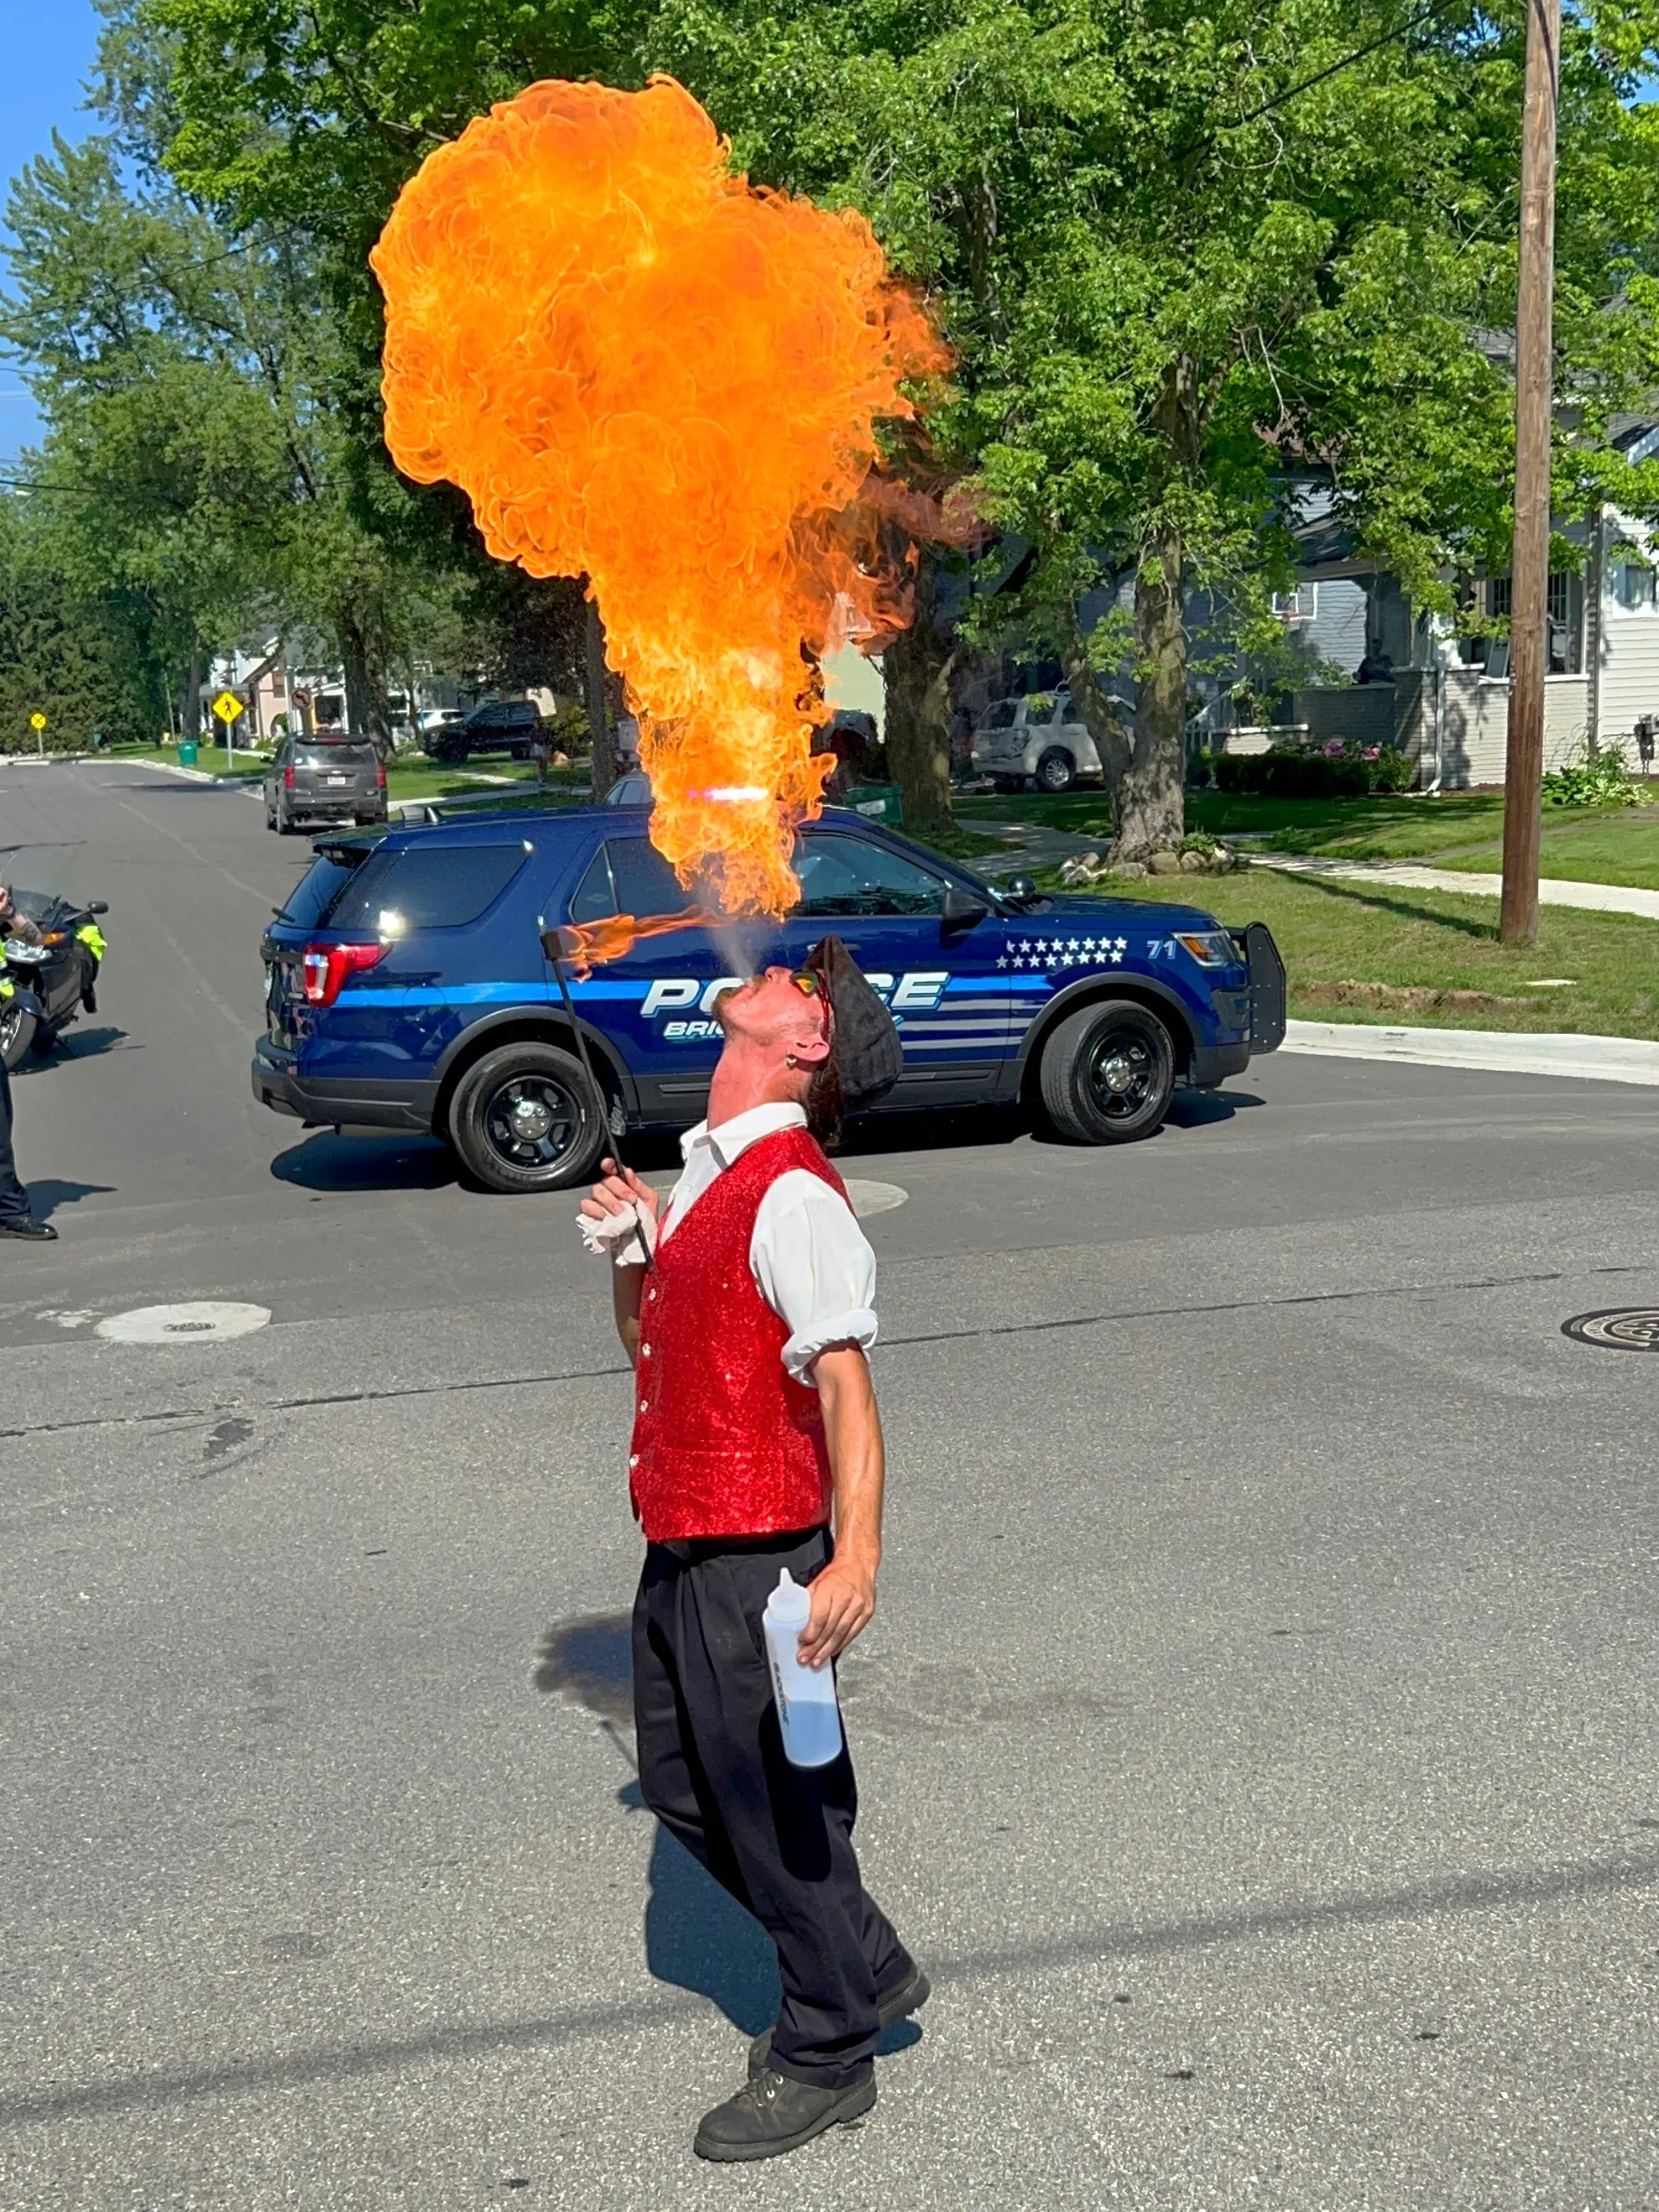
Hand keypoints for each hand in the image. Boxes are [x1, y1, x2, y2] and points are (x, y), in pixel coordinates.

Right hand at [580, 1158, 658, 1226]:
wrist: (640, 1246)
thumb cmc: (646, 1223)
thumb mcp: (650, 1202)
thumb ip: (640, 1186)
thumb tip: (628, 1172)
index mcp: (623, 1185)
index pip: (612, 1169)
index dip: (609, 1165)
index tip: (608, 1165)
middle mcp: (609, 1192)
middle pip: (606, 1180)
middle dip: (620, 1189)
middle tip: (631, 1202)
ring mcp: (598, 1204)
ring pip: (596, 1191)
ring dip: (610, 1201)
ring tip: (621, 1213)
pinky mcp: (590, 1216)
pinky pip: (586, 1206)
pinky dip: (594, 1209)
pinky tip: (604, 1216)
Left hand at [798, 1555, 875, 1669]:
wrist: (858, 1564)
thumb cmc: (836, 1574)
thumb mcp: (817, 1583)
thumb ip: (807, 1602)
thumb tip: (794, 1621)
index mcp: (830, 1588)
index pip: (819, 1617)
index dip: (810, 1633)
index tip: (802, 1642)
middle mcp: (846, 1597)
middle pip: (830, 1629)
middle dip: (816, 1647)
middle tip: (806, 1658)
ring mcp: (859, 1605)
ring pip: (842, 1634)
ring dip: (827, 1650)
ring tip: (817, 1661)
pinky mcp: (867, 1612)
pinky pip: (853, 1633)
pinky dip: (841, 1644)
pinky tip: (832, 1652)